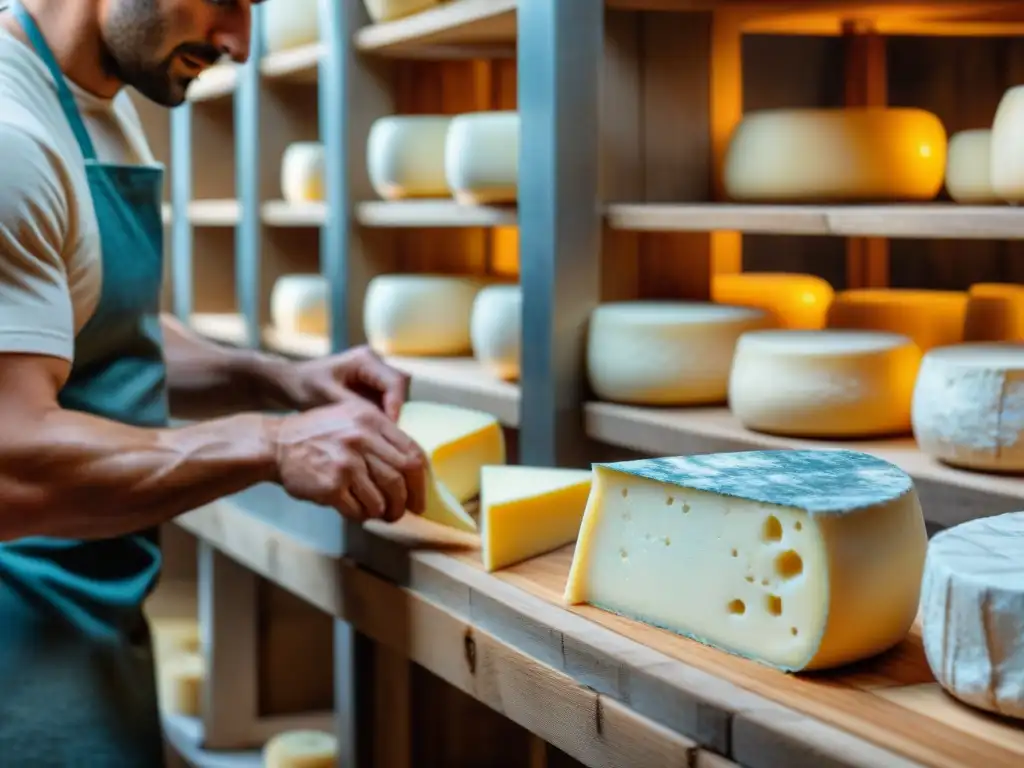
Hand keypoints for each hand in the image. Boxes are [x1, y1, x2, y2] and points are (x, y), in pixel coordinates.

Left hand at [268, 346, 410, 420]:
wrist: (289, 384)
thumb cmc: (304, 386)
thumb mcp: (327, 397)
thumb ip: (356, 406)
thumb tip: (383, 422)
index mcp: (365, 359)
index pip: (395, 381)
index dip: (396, 405)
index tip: (389, 428)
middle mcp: (375, 363)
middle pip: (400, 387)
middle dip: (396, 411)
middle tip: (385, 434)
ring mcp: (375, 375)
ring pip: (397, 396)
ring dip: (390, 415)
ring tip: (378, 435)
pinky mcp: (372, 388)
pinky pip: (387, 403)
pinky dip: (383, 418)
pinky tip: (372, 432)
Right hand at [270, 399, 426, 522]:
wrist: (276, 443)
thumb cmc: (318, 435)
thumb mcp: (352, 419)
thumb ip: (381, 437)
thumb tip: (414, 471)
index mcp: (372, 419)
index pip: (413, 452)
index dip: (422, 480)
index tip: (420, 497)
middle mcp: (362, 437)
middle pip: (402, 477)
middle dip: (407, 501)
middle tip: (401, 512)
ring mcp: (347, 461)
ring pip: (383, 497)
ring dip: (383, 512)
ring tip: (378, 514)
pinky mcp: (331, 484)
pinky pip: (359, 510)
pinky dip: (362, 516)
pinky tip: (356, 512)